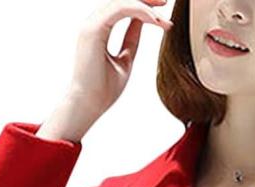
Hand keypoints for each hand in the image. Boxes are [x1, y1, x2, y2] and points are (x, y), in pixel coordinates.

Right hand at [63, 1, 172, 127]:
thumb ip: (131, 40)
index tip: (162, 14)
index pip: (121, 7)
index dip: (143, 6)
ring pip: (121, 1)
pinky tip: (154, 19)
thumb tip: (142, 23)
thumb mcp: (124, 60)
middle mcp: (92, 24)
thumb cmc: (103, 91)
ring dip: (145, 4)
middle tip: (166, 2)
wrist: (88, 107)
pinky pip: (120, 8)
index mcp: (97, 30)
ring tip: (162, 17)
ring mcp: (91, 25)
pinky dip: (139, 11)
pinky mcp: (93, 30)